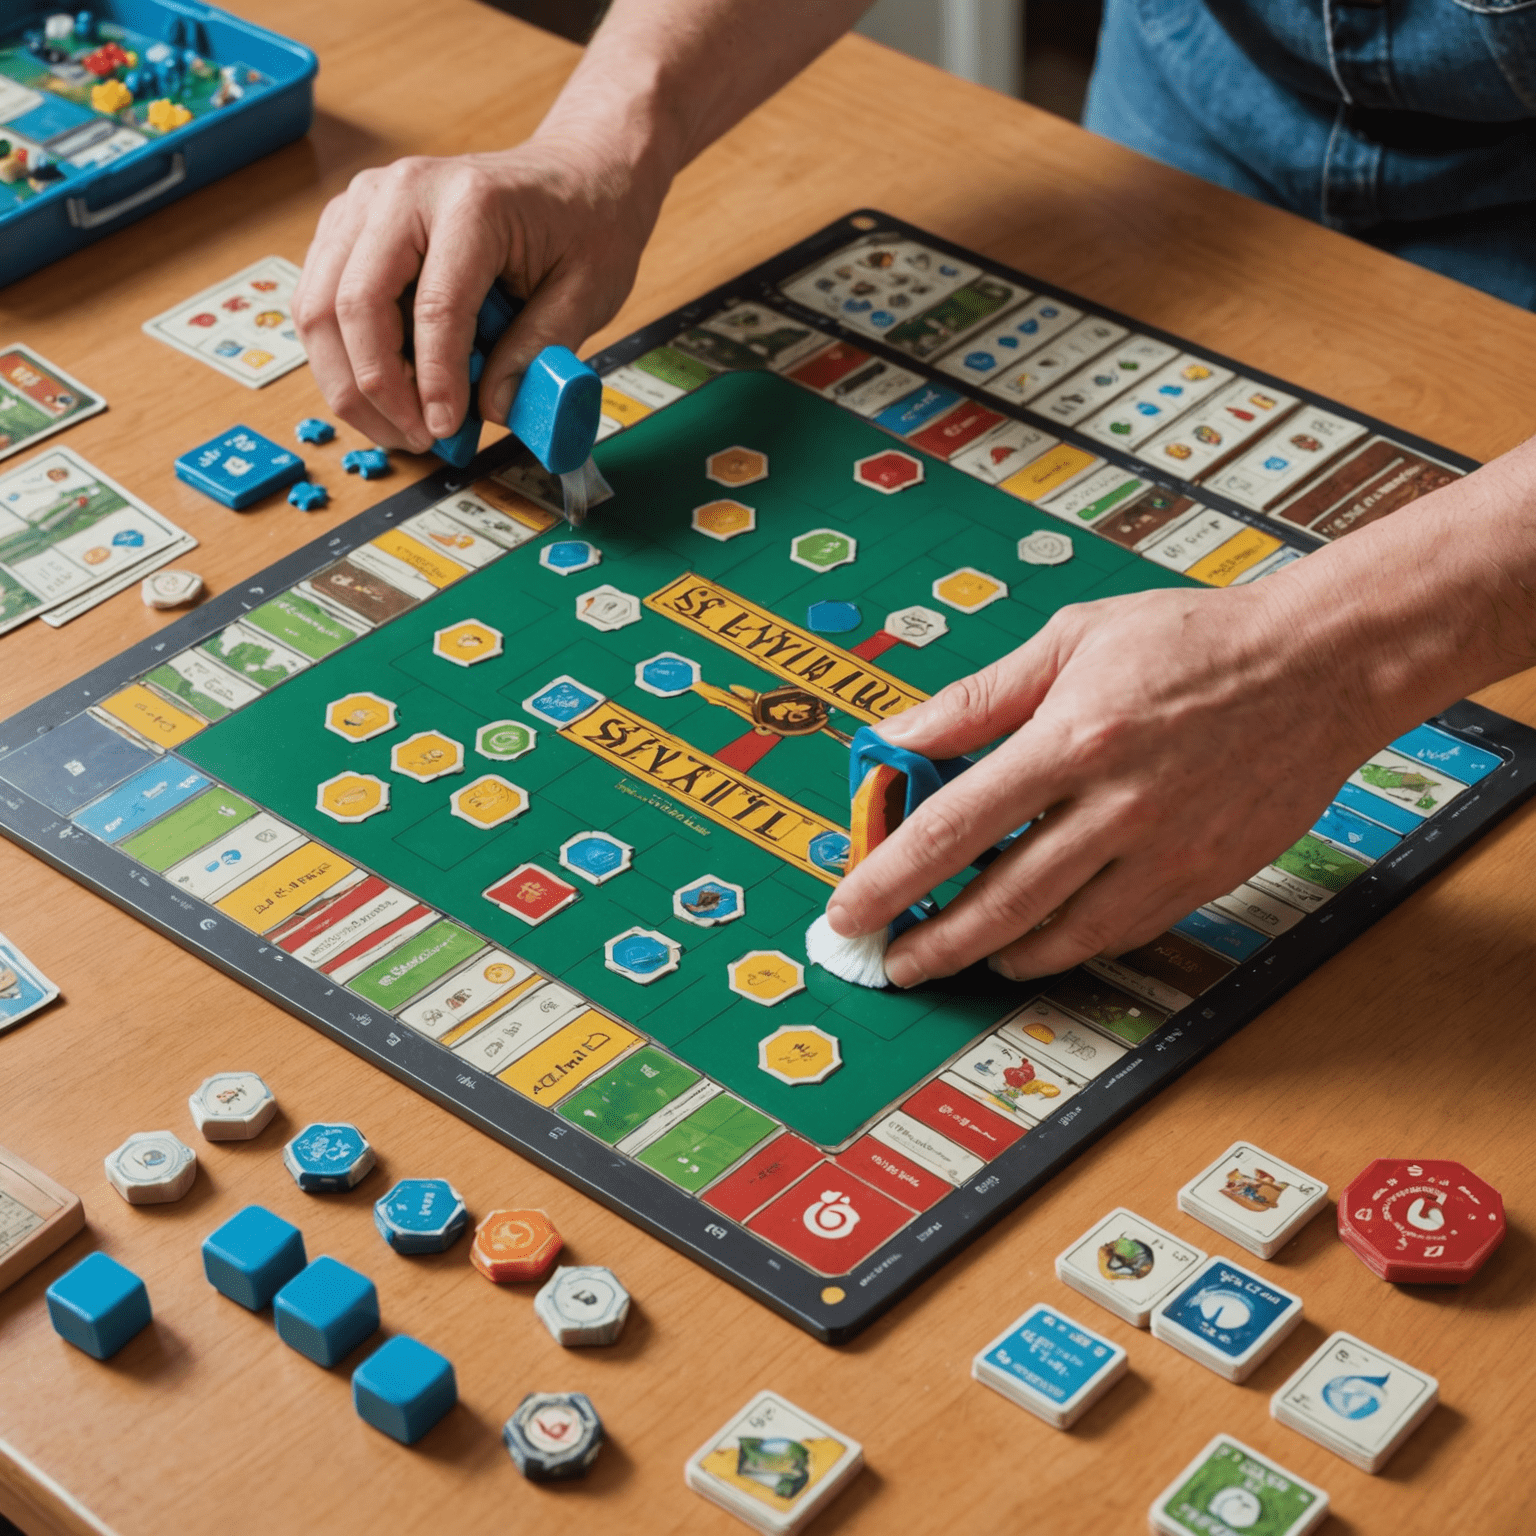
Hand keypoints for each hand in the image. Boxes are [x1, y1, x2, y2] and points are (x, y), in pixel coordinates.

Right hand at [292, 138, 661, 453]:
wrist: (573, 173)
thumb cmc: (584, 226)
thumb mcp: (589, 293)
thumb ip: (540, 351)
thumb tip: (490, 409)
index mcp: (470, 203)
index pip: (434, 306)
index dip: (434, 381)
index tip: (444, 431)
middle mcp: (401, 192)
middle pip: (352, 305)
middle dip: (376, 389)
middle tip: (418, 440)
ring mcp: (364, 205)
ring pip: (318, 308)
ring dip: (349, 382)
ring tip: (401, 427)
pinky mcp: (348, 227)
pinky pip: (319, 302)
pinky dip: (343, 358)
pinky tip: (387, 392)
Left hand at [824, 579, 1393, 987]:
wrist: (1319, 666)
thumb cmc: (1192, 641)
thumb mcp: (1072, 640)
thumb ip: (977, 699)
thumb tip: (897, 739)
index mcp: (1071, 738)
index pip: (952, 828)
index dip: (889, 878)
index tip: (848, 909)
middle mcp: (1116, 807)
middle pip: (998, 901)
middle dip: (931, 943)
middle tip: (891, 962)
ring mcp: (1164, 853)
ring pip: (1058, 935)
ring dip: (991, 957)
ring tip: (949, 958)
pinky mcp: (1202, 880)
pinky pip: (1116, 934)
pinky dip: (1062, 948)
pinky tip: (1028, 944)